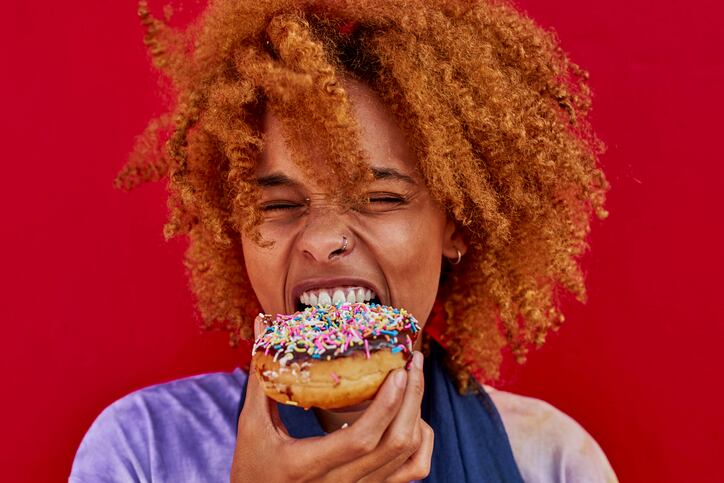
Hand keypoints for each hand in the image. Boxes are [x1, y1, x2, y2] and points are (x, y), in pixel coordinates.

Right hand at [230, 317, 433, 482]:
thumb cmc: (253, 467)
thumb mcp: (252, 425)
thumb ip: (262, 377)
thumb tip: (261, 324)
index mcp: (308, 465)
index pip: (360, 440)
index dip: (386, 406)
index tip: (398, 371)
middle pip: (396, 444)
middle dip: (413, 398)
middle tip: (413, 362)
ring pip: (408, 456)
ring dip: (417, 414)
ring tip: (412, 381)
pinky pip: (414, 471)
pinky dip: (421, 441)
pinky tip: (412, 417)